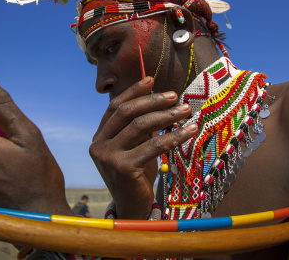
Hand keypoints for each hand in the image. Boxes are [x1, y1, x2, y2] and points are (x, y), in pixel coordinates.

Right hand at [89, 76, 197, 218]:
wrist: (132, 208)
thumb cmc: (137, 175)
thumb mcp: (135, 147)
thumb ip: (140, 127)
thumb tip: (159, 98)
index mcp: (99, 136)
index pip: (115, 107)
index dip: (133, 92)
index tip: (151, 80)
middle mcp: (99, 144)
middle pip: (127, 113)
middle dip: (152, 101)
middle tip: (175, 96)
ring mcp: (108, 156)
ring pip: (140, 126)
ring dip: (167, 116)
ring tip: (186, 110)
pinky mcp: (123, 168)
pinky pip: (153, 146)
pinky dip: (174, 136)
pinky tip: (189, 131)